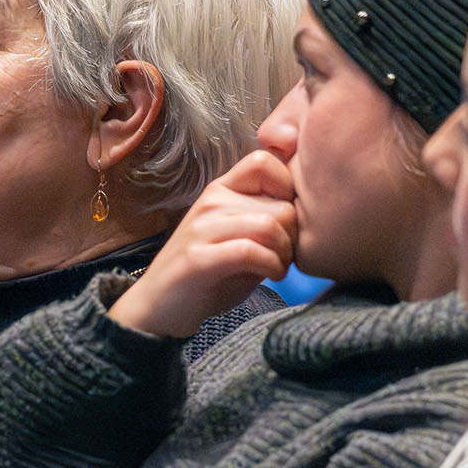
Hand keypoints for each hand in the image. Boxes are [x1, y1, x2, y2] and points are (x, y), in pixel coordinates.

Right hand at [110, 149, 296, 337]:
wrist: (158, 306)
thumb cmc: (208, 274)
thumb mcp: (240, 239)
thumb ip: (268, 221)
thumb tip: (309, 212)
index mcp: (221, 190)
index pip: (265, 161)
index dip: (289, 188)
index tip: (288, 221)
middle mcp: (211, 201)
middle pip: (281, 204)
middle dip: (294, 235)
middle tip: (286, 256)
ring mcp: (203, 228)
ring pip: (270, 226)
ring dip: (284, 253)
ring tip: (278, 267)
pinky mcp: (199, 258)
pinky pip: (252, 251)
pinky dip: (272, 266)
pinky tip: (271, 275)